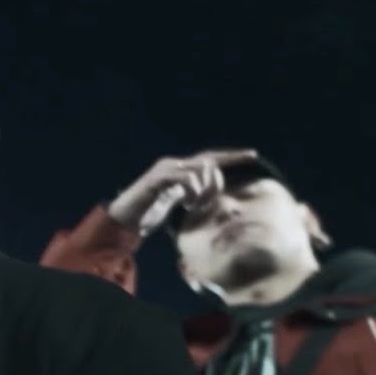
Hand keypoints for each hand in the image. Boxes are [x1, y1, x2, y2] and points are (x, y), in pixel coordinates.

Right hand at [108, 149, 259, 234]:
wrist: (122, 218)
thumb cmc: (147, 214)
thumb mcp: (174, 205)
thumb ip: (189, 197)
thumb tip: (209, 200)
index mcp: (179, 169)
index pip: (210, 158)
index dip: (232, 156)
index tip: (253, 155)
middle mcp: (173, 164)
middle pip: (209, 159)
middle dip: (225, 169)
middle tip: (221, 191)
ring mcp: (165, 169)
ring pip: (200, 167)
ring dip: (204, 189)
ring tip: (195, 205)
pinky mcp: (157, 178)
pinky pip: (186, 178)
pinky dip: (192, 191)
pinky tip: (187, 204)